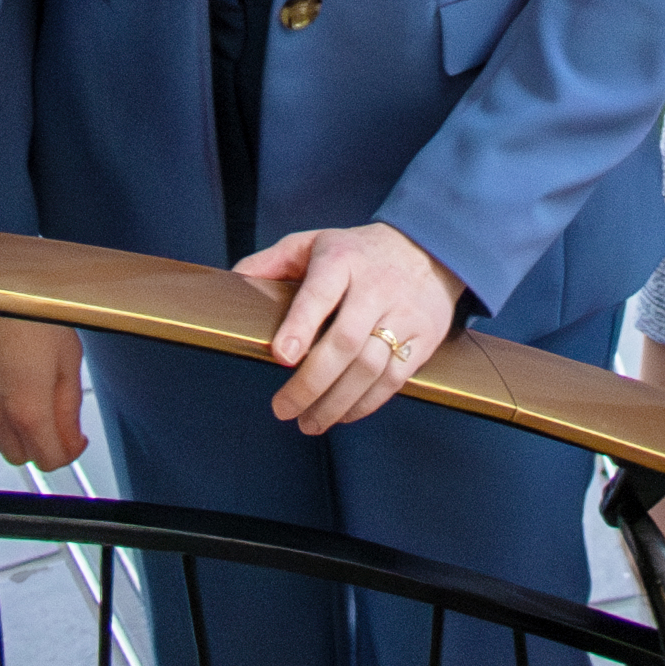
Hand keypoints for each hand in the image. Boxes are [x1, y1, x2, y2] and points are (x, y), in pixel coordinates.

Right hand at [0, 310, 88, 471]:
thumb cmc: (31, 305)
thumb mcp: (68, 355)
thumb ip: (68, 406)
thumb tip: (72, 437)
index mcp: (27, 409)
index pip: (50, 460)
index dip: (69, 451)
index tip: (74, 438)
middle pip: (18, 456)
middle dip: (39, 443)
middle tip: (53, 417)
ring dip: (10, 428)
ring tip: (25, 393)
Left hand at [236, 223, 465, 432]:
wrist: (428, 249)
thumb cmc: (357, 252)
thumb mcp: (313, 242)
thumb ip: (273, 261)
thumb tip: (236, 281)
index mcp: (342, 261)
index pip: (319, 294)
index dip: (300, 326)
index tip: (280, 356)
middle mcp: (376, 286)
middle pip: (345, 342)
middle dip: (311, 383)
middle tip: (283, 409)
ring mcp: (404, 313)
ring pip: (370, 368)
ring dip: (336, 403)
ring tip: (308, 423)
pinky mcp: (423, 337)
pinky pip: (394, 379)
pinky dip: (366, 404)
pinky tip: (342, 415)